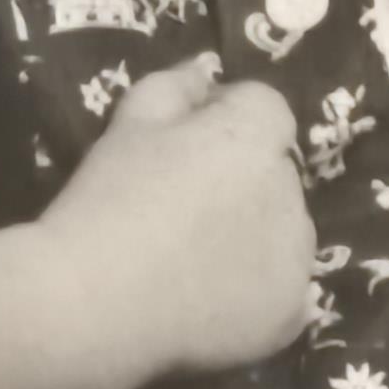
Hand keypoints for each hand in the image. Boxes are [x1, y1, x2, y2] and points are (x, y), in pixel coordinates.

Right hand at [35, 57, 318, 388]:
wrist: (93, 303)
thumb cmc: (107, 201)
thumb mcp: (129, 121)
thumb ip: (176, 85)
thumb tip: (207, 74)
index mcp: (257, 137)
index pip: (264, 108)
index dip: (224, 118)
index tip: (180, 144)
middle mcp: (292, 193)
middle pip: (275, 173)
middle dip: (242, 178)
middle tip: (181, 207)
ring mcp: (296, 259)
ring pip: (284, 232)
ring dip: (255, 234)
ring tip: (194, 259)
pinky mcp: (289, 314)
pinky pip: (284, 291)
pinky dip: (258, 292)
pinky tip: (212, 299)